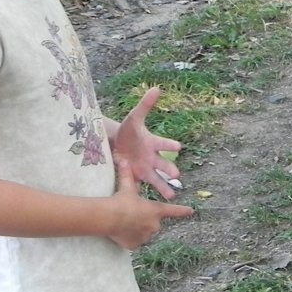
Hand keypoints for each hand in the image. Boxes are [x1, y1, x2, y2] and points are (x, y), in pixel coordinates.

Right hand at [106, 156, 192, 249]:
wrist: (108, 218)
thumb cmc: (120, 201)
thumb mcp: (126, 188)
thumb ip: (127, 176)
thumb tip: (124, 160)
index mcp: (156, 211)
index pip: (173, 210)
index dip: (182, 210)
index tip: (191, 211)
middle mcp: (154, 225)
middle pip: (154, 223)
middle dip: (146, 219)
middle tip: (133, 214)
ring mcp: (146, 236)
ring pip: (145, 233)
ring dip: (139, 229)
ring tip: (126, 223)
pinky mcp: (136, 245)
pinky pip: (135, 242)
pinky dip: (131, 238)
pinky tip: (122, 233)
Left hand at [109, 86, 184, 200]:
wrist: (115, 142)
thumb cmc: (128, 130)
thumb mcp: (135, 117)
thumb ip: (146, 105)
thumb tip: (157, 88)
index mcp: (153, 143)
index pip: (164, 143)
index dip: (170, 145)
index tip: (177, 146)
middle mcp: (152, 157)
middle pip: (163, 164)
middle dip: (169, 169)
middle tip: (175, 175)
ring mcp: (145, 168)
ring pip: (156, 179)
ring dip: (164, 187)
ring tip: (171, 196)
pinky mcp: (136, 176)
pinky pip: (142, 185)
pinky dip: (146, 192)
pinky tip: (150, 202)